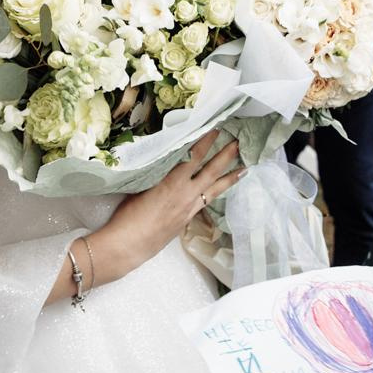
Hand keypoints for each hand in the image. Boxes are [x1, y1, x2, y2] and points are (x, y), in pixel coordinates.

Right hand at [97, 133, 242, 278]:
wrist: (129, 244)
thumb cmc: (128, 215)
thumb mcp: (141, 186)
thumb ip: (157, 172)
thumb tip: (164, 160)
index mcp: (173, 182)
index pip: (194, 156)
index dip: (206, 141)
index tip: (215, 128)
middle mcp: (186, 194)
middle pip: (211, 171)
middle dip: (226, 156)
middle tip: (238, 143)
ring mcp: (189, 208)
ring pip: (215, 189)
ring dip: (230, 178)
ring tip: (244, 169)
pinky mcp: (187, 219)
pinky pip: (207, 201)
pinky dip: (216, 193)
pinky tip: (220, 190)